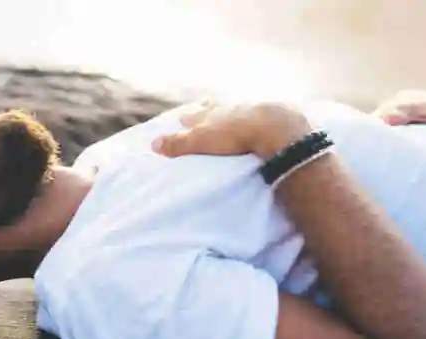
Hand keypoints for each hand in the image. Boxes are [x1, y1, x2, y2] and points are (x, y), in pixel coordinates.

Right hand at [151, 101, 312, 160]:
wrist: (272, 125)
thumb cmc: (233, 135)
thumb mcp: (201, 141)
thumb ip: (178, 142)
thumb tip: (153, 144)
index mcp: (210, 114)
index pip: (193, 115)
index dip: (187, 118)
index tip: (181, 118)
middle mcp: (227, 107)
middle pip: (213, 108)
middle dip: (206, 111)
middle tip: (201, 110)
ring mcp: (249, 108)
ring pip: (234, 109)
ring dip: (229, 112)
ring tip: (227, 115)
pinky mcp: (270, 115)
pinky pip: (256, 114)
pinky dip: (251, 117)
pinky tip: (254, 120)